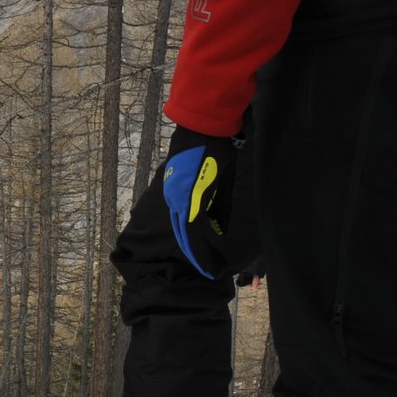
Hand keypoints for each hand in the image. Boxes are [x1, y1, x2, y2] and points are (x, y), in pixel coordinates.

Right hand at [161, 126, 240, 278]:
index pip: (192, 238)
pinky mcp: (171, 185)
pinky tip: (193, 228)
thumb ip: (221, 206)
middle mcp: (175, 200)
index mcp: (189, 201)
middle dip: (194, 252)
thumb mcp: (225, 180)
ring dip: (188, 238)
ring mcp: (171, 192)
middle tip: (206, 267)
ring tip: (201, 252)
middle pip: (182, 234)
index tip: (210, 271)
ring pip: (178, 222)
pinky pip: (177, 210)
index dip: (201, 256)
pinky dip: (185, 224)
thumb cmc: (218, 150)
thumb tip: (218, 229)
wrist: (200, 125)